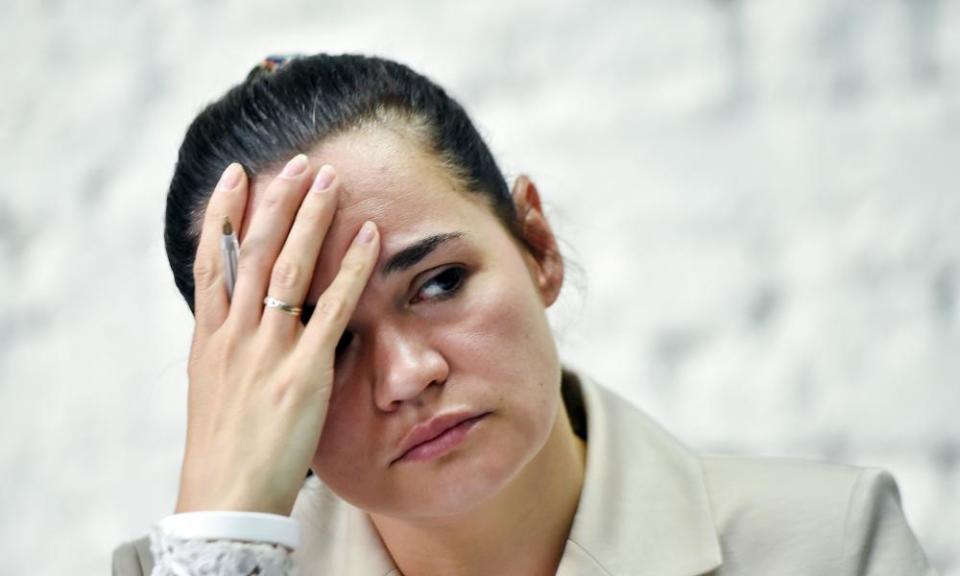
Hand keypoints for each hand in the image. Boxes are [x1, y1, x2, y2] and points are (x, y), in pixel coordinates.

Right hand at [175, 154, 378, 515]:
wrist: (227, 496)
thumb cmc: (225, 447)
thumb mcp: (212, 387)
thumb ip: (226, 347)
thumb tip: (237, 316)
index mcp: (209, 337)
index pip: (213, 260)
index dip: (222, 213)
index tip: (237, 175)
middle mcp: (234, 334)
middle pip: (254, 251)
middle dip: (277, 201)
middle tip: (299, 161)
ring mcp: (268, 350)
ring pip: (288, 267)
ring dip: (311, 218)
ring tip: (329, 179)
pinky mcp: (303, 372)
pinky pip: (332, 308)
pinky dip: (350, 268)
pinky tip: (368, 237)